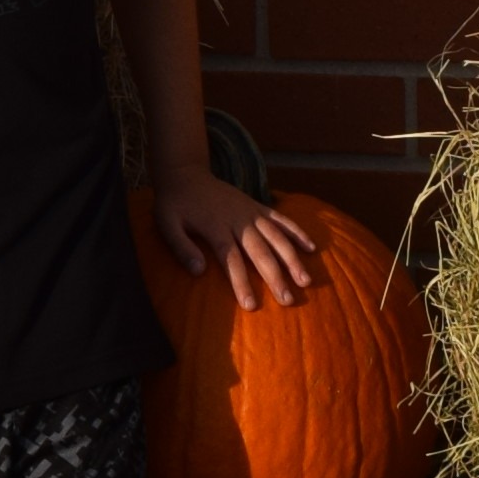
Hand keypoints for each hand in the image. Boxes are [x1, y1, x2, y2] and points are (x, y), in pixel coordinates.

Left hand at [152, 166, 322, 310]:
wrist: (185, 172)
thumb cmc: (174, 204)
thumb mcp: (166, 224)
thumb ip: (181, 248)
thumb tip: (198, 272)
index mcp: (215, 227)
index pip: (231, 259)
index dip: (241, 283)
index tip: (251, 306)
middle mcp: (238, 220)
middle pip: (260, 251)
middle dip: (275, 276)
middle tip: (288, 300)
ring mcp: (250, 212)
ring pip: (276, 236)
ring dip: (292, 258)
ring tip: (306, 280)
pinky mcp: (257, 206)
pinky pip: (281, 219)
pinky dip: (297, 232)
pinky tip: (312, 247)